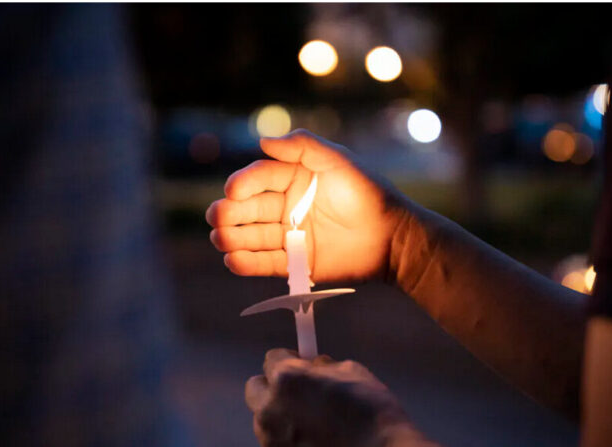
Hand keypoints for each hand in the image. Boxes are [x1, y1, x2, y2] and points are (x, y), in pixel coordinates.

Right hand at [206, 129, 408, 282]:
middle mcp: (286, 207)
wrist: (393, 236)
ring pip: (252, 237)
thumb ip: (303, 146)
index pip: (260, 179)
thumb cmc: (368, 193)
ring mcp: (290, 236)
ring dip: (232, 238)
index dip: (244, 184)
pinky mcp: (297, 262)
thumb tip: (263, 141)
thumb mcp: (338, 161)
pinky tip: (233, 260)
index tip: (233, 191)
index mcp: (293, 179)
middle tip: (217, 217)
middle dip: (229, 212)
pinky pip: (267, 263)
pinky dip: (248, 263)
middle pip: (249, 209)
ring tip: (220, 239)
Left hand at [245, 349, 432, 446]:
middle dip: (273, 386)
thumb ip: (322, 367)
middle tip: (299, 390)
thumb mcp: (350, 373)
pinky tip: (316, 439)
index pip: (272, 358)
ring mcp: (270, 439)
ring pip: (264, 418)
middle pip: (255, 388)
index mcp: (286, 379)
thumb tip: (312, 365)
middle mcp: (270, 409)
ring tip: (312, 421)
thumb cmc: (372, 412)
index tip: (301, 364)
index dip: (289, 359)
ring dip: (280, 414)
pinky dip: (289, 438)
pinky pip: (276, 441)